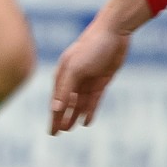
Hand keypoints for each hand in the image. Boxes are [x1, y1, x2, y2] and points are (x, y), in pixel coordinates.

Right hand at [50, 19, 130, 133]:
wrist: (114, 32)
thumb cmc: (91, 47)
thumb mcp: (75, 68)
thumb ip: (65, 89)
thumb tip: (55, 108)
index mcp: (63, 74)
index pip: (56, 100)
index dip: (53, 116)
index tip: (52, 132)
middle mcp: (74, 78)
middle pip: (65, 103)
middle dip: (60, 118)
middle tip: (56, 134)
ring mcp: (88, 80)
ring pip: (79, 103)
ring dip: (73, 116)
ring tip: (69, 129)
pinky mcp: (102, 80)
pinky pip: (94, 99)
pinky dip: (90, 110)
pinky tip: (87, 121)